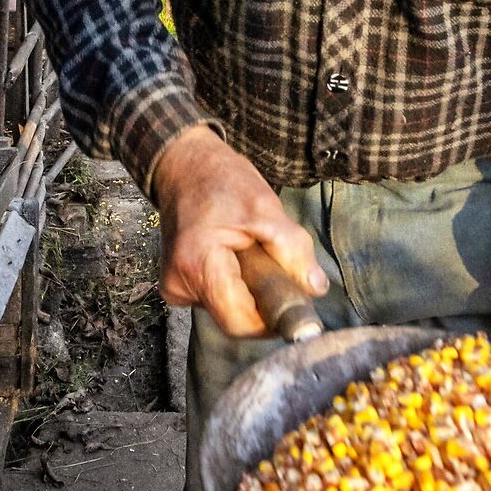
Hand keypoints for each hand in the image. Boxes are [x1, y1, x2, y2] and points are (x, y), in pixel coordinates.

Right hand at [149, 125, 327, 337]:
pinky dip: (234, 285)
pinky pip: (217, 299)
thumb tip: (314, 289)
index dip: (272, 319)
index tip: (294, 300)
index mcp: (200, 267)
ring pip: (228, 310)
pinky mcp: (179, 286)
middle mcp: (180, 285)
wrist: (184, 167)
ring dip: (249, 291)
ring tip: (251, 252)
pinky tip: (233, 256)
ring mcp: (176, 288)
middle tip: (274, 265)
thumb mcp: (266, 208)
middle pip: (236, 320)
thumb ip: (293, 251)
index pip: (241, 323)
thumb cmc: (222, 182)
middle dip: (263, 302)